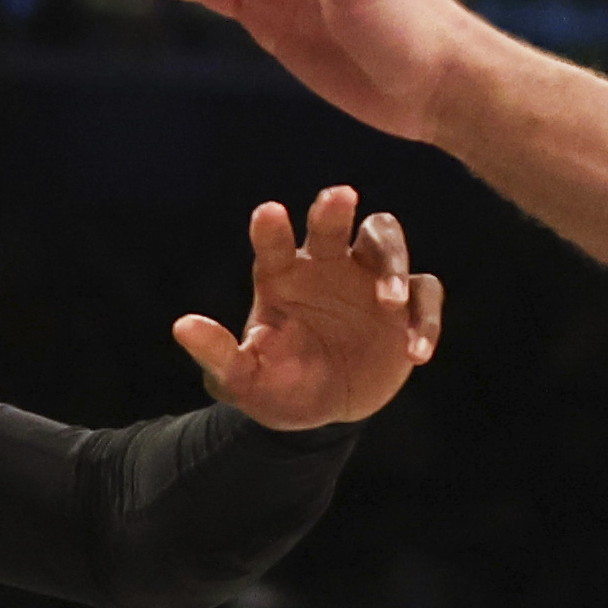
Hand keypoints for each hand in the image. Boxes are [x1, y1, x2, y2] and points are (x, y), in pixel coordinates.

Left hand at [171, 184, 445, 430]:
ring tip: (388, 303)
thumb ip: (218, 354)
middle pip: (335, 222)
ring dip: (390, 261)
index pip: (275, 243)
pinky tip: (415, 351)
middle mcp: (326, 265)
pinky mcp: (405, 307)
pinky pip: (425, 293)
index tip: (270, 213)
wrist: (325, 409)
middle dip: (335, 208)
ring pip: (386, 240)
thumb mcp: (245, 379)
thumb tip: (182, 325)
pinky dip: (425, 317)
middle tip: (341, 198)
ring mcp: (369, 280)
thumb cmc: (279, 384)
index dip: (272, 228)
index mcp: (282, 275)